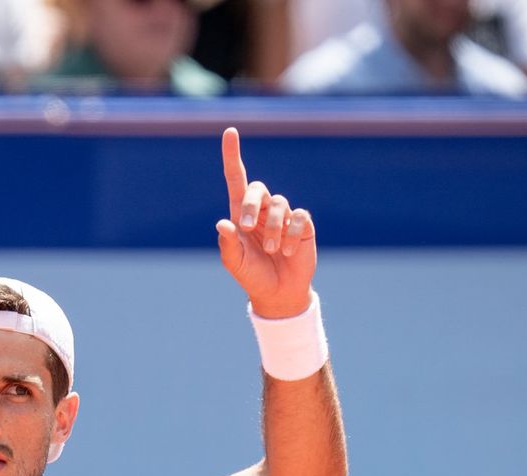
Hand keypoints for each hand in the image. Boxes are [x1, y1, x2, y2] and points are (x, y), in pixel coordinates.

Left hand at [216, 127, 316, 319]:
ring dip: (273, 228)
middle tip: (247, 228)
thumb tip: (223, 223)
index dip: (232, 155)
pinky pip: (299, 217)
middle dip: (251, 205)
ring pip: (279, 204)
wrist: (278, 293)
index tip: (230, 131)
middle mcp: (262, 210)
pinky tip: (287, 251)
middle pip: (257, 188)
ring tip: (272, 251)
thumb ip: (227, 243)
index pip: (236, 178)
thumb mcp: (235, 262)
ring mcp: (284, 216)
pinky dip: (291, 234)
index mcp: (241, 214)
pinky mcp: (303, 225)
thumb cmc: (252, 275)